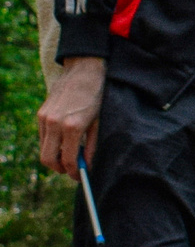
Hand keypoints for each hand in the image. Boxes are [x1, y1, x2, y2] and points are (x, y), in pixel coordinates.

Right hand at [36, 56, 104, 175]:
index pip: (67, 160)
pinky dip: (52, 144)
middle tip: (74, 170)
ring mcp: (44, 118)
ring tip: (72, 155)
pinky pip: (43, 137)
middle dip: (60, 168)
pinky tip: (66, 140)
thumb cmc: (97, 96)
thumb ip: (93, 146)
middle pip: (48, 159)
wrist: (84, 70)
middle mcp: (54, 124)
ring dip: (55, 156)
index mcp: (72, 127)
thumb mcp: (101, 122)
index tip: (81, 176)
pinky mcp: (41, 113)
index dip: (74, 172)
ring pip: (43, 149)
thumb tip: (88, 166)